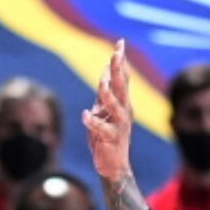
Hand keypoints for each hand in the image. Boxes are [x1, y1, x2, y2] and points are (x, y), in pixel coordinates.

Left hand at [82, 40, 133, 183]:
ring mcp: (119, 125)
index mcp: (122, 104)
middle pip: (122, 87)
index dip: (121, 61)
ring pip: (115, 106)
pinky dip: (93, 121)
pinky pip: (101, 129)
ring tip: (101, 82)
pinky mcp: (111, 139)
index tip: (119, 43)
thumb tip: (105, 77)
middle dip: (119, 69)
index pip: (123, 78)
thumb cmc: (106, 139)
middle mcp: (124, 111)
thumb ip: (104, 97)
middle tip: (117, 53)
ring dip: (108, 93)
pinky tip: (85, 114)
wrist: (113, 167)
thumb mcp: (104, 114)